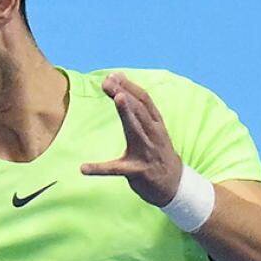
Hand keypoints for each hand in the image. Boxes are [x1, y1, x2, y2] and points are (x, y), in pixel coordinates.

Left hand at [78, 72, 184, 205]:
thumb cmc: (158, 154)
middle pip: (139, 110)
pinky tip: (84, 168)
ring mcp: (146, 153)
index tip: (113, 75)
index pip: (144, 100)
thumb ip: (139, 113)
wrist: (175, 185)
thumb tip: (121, 89)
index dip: (129, 86)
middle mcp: (153, 135)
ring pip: (136, 129)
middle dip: (125, 93)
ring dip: (127, 113)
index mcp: (155, 125)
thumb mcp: (153, 131)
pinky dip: (100, 169)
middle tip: (108, 82)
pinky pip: (117, 170)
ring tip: (117, 98)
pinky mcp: (138, 172)